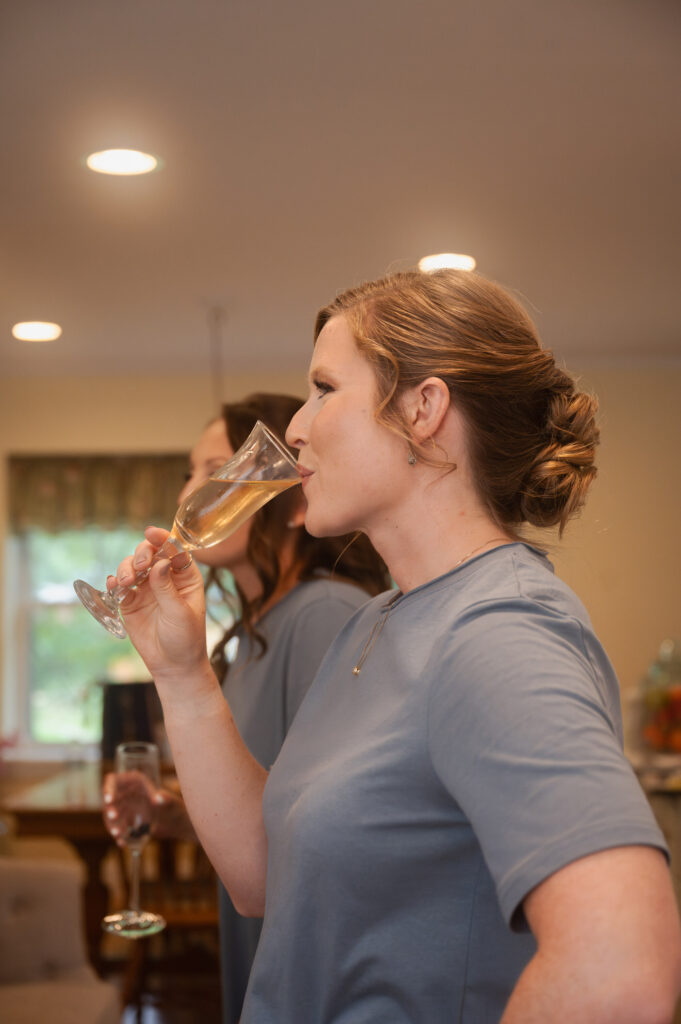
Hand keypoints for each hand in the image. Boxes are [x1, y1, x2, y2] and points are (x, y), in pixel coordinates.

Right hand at [102, 771, 196, 845]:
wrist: (175, 824)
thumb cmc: (175, 808)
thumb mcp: (172, 804)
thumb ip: (166, 800)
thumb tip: (159, 797)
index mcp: (134, 782)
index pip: (114, 780)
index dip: (109, 789)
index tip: (109, 800)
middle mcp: (125, 794)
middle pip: (110, 800)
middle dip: (110, 809)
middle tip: (114, 817)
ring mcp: (123, 808)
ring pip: (111, 815)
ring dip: (112, 824)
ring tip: (118, 835)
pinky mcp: (124, 822)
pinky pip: (116, 827)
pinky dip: (118, 835)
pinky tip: (122, 842)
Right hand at [108, 526, 208, 681]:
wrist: (173, 665)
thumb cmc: (186, 638)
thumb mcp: (180, 612)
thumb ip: (167, 588)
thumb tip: (159, 563)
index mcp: (186, 576)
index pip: (174, 549)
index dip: (163, 538)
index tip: (151, 533)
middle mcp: (165, 578)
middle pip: (151, 553)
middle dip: (142, 552)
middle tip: (140, 565)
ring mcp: (147, 588)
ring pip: (133, 566)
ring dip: (127, 568)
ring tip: (127, 582)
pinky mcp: (131, 602)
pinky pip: (120, 585)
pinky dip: (115, 582)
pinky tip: (115, 586)